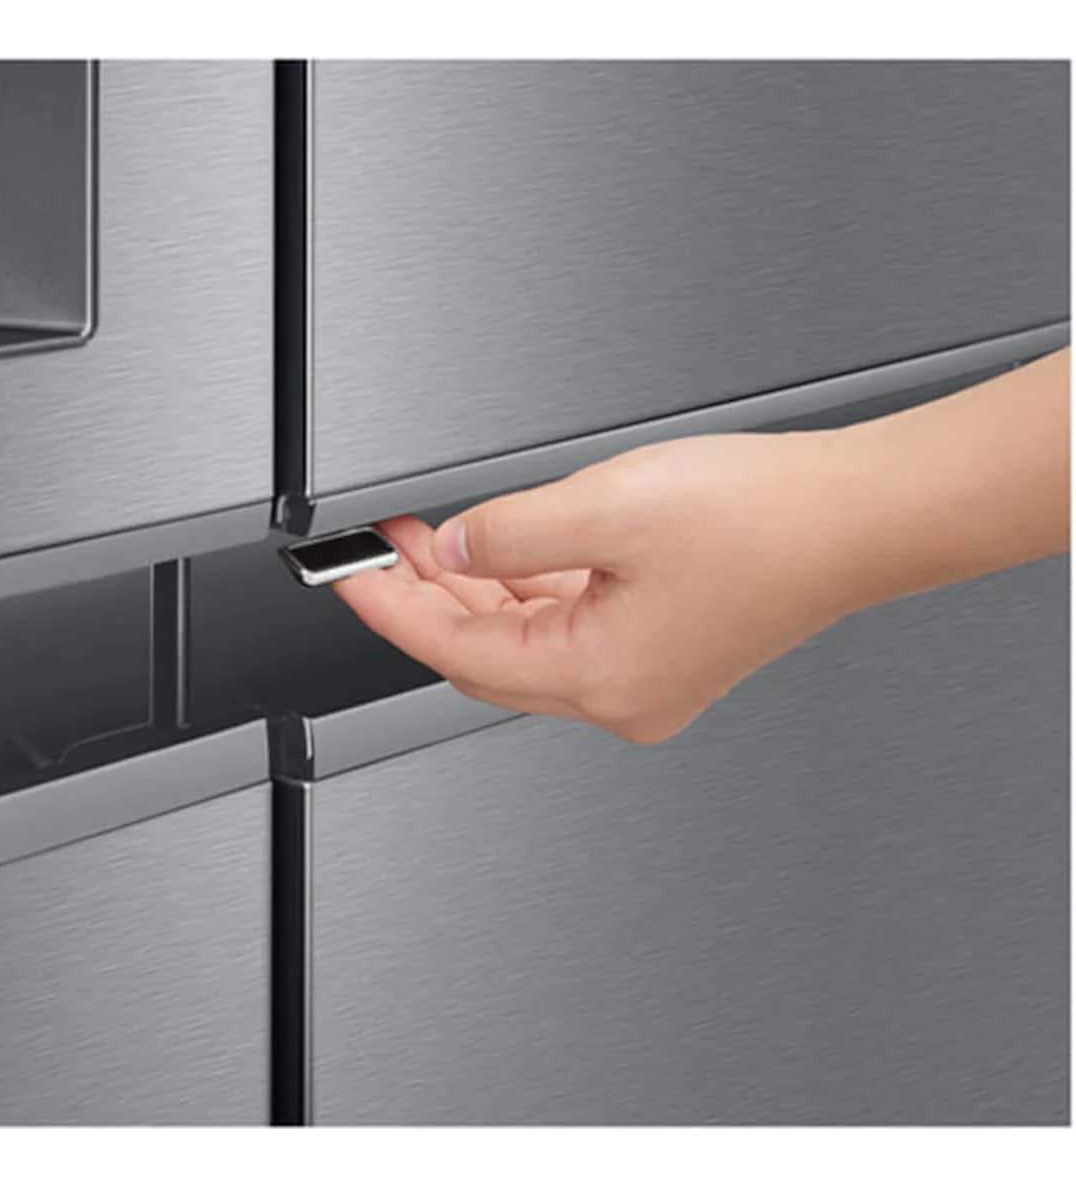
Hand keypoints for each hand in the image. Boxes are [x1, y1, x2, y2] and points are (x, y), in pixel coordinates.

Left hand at [334, 431, 861, 743]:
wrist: (857, 517)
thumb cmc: (765, 521)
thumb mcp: (605, 507)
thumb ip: (509, 532)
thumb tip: (454, 546)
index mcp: (597, 677)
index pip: (455, 648)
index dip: (389, 608)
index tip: (346, 578)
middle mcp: (617, 695)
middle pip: (485, 651)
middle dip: (429, 594)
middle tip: (387, 543)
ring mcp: (642, 678)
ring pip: (524, 636)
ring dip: (476, 585)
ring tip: (434, 532)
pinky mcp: (660, 650)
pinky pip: (567, 624)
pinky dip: (527, 585)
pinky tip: (504, 545)